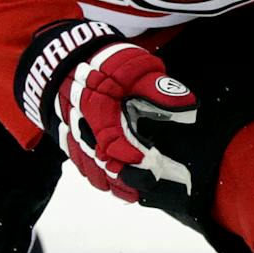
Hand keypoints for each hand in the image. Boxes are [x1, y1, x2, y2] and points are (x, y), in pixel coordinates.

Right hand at [21, 21, 196, 203]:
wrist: (66, 59)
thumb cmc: (105, 62)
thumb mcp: (134, 68)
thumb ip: (157, 89)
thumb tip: (188, 106)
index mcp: (97, 109)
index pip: (111, 141)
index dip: (128, 156)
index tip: (148, 163)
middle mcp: (81, 126)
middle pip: (99, 163)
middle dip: (123, 179)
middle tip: (146, 188)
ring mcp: (72, 135)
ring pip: (89, 169)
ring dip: (111, 183)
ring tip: (134, 194)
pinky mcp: (69, 140)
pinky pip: (82, 166)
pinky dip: (99, 178)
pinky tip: (117, 186)